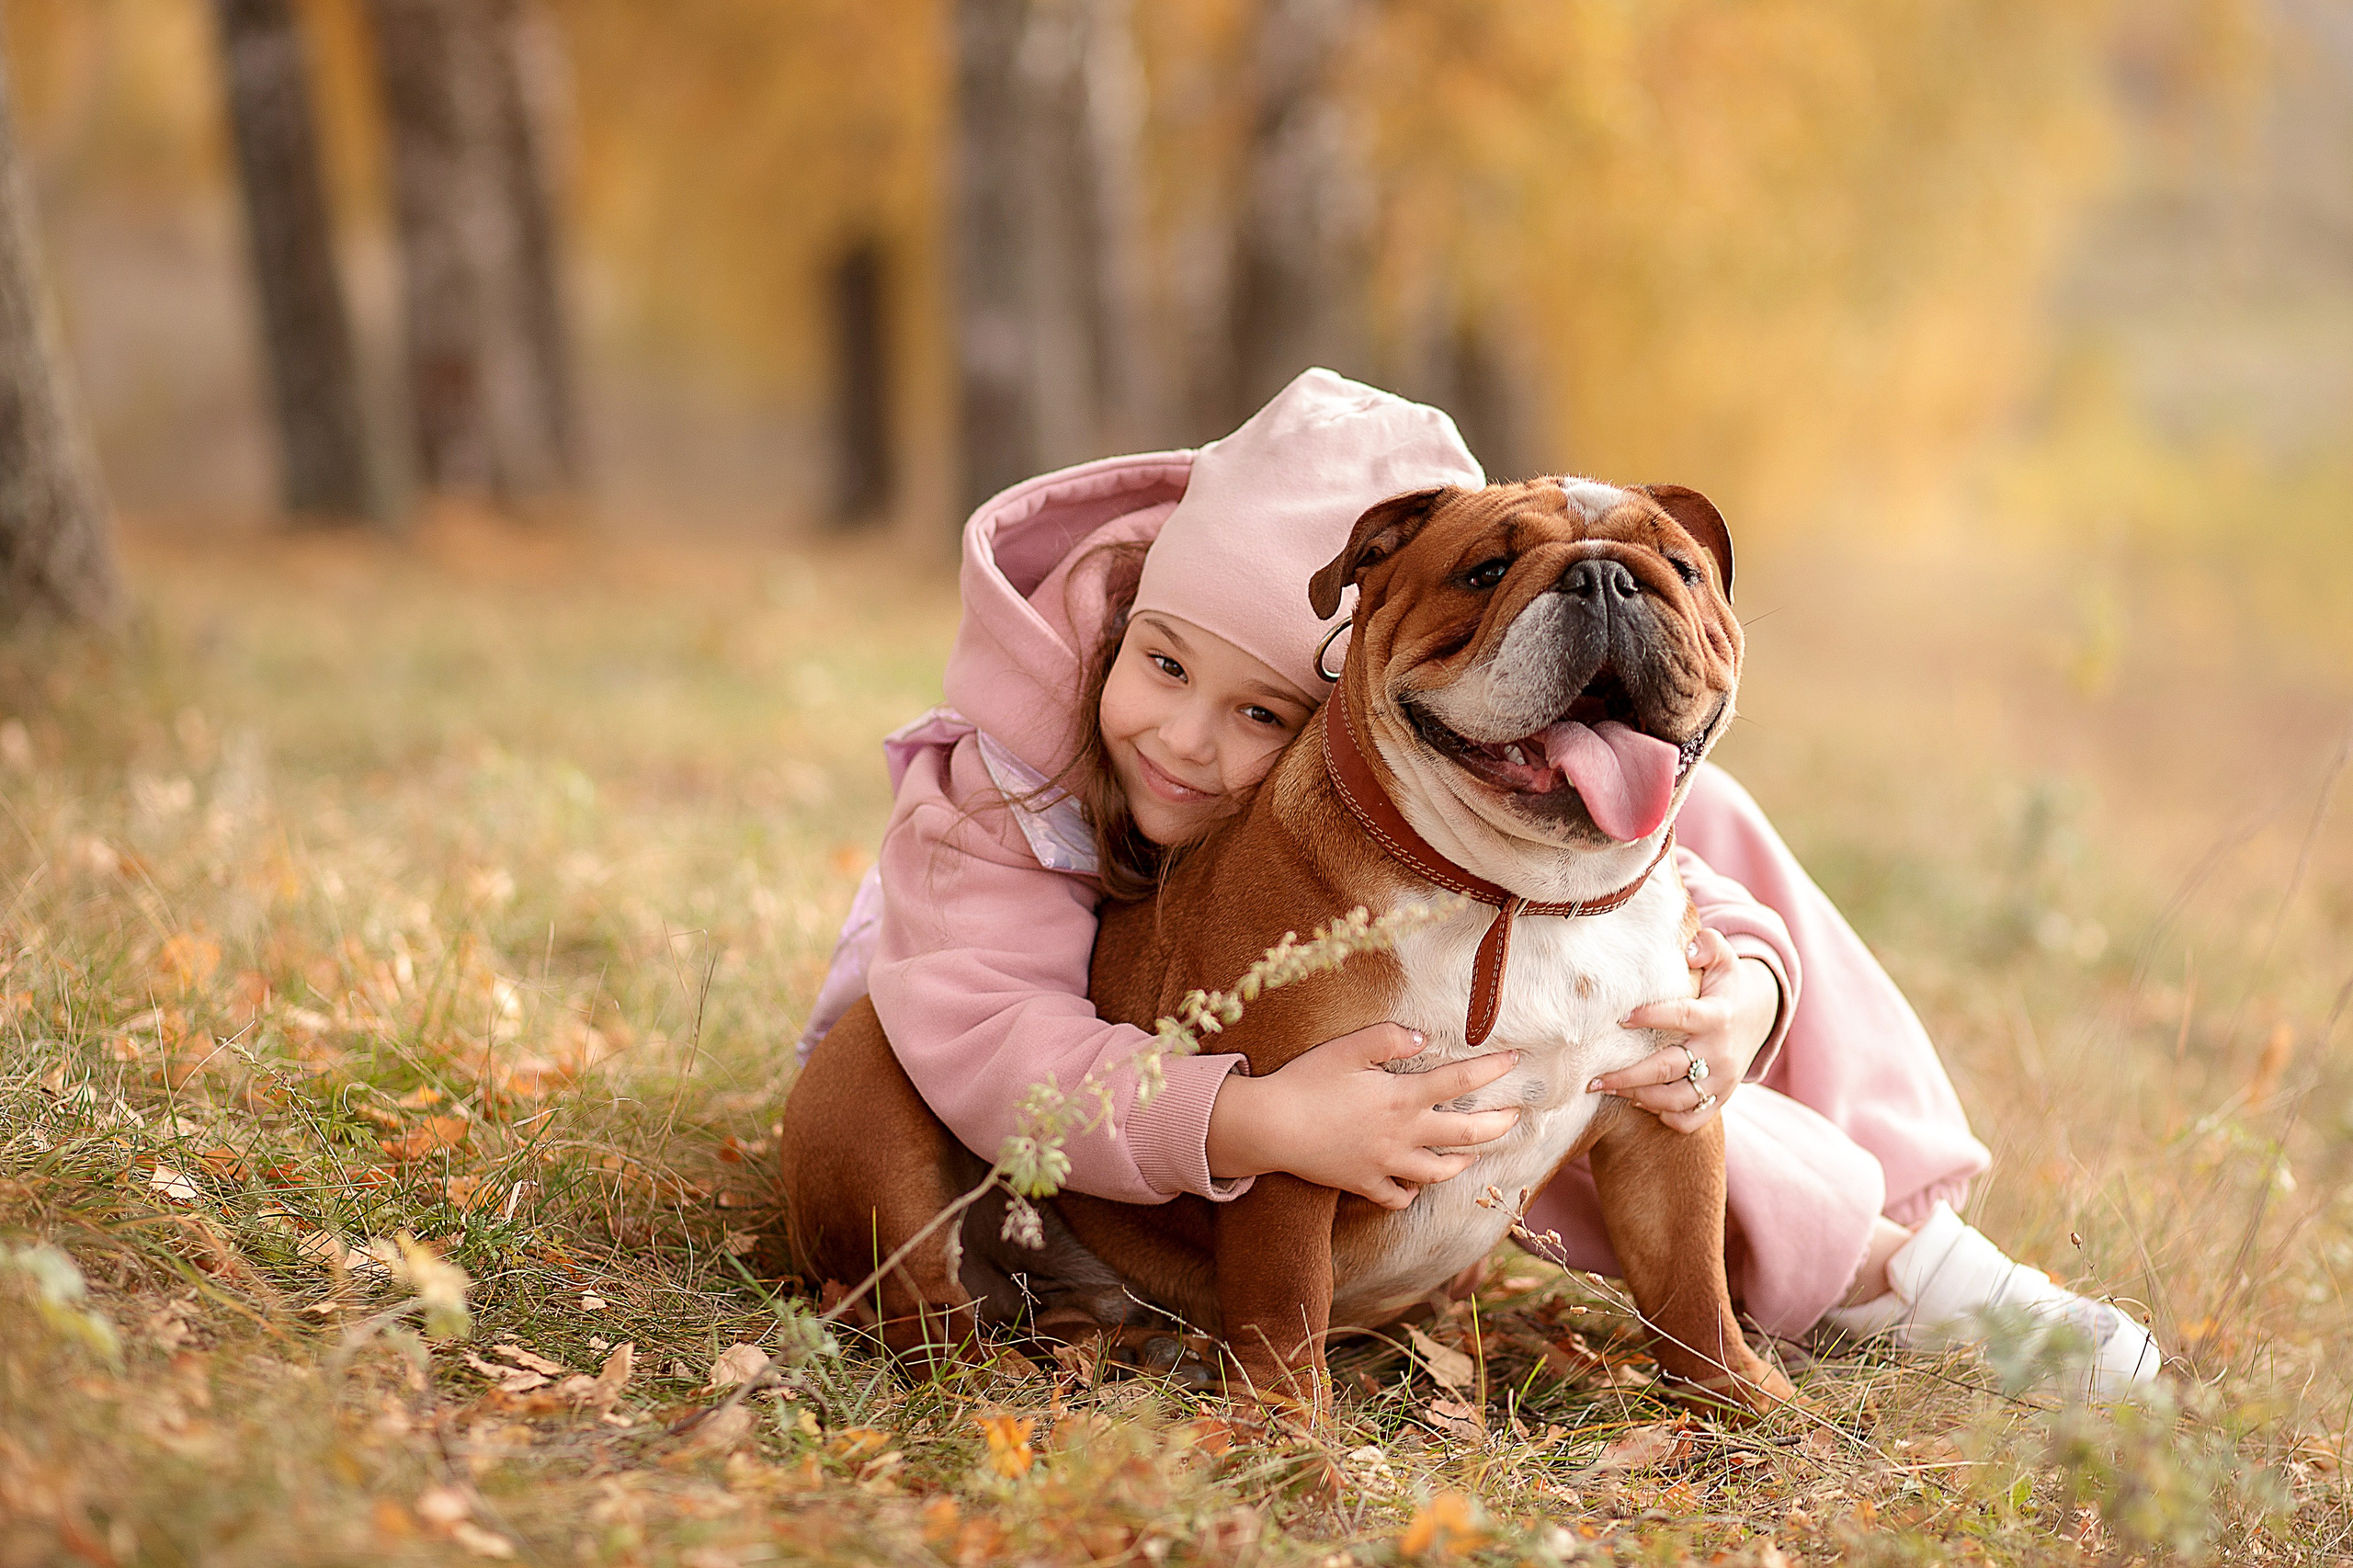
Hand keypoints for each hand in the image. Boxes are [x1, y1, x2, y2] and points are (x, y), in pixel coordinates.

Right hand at [1206, 1024, 1523, 1210]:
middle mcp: (1402, 1134)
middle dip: (1497, 1124)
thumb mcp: (1346, 1047)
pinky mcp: (1362, 1182)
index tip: (1515, 1060)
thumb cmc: (1306, 1081)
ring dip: (1462, 1162)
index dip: (1492, 1069)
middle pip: (1464, 1134)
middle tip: (1517, 1116)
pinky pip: (1397, 1196)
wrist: (1270, 1127)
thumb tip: (1424, 1038)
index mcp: (1402, 1097)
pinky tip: (1415, 1184)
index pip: (1460, 1082)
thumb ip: (1389, 1038)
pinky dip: (1411, 1192)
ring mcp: (1384, 1163)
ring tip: (1473, 1154)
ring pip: (1438, 1172)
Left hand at [1588, 928, 1778, 1133]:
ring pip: (1676, 1100)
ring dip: (1638, 1097)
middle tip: (1593, 1078)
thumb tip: (1687, 950)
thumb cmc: (1727, 984)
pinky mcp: (1720, 1099)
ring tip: (1608, 1088)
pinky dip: (1666, 1117)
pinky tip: (1640, 1102)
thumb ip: (1707, 945)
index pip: (1681, 1017)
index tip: (1620, 1017)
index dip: (1650, 1016)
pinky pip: (1691, 1120)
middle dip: (1627, 1075)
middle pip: (1668, 1069)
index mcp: (1717, 1016)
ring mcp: (1721, 1081)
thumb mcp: (1723, 957)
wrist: (1760, 1016)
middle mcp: (1719, 1052)